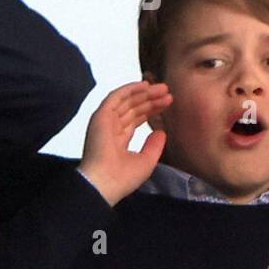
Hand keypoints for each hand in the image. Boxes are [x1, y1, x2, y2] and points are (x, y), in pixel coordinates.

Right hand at [77, 81, 173, 205]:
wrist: (105, 182)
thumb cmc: (123, 177)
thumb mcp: (146, 160)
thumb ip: (154, 145)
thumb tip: (162, 131)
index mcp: (118, 141)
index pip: (136, 119)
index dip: (151, 110)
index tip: (167, 104)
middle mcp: (110, 129)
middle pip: (132, 108)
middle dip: (150, 99)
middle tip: (168, 92)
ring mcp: (104, 122)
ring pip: (126, 101)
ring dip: (143, 92)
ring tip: (163, 88)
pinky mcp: (100, 116)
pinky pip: (115, 97)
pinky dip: (129, 89)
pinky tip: (144, 85)